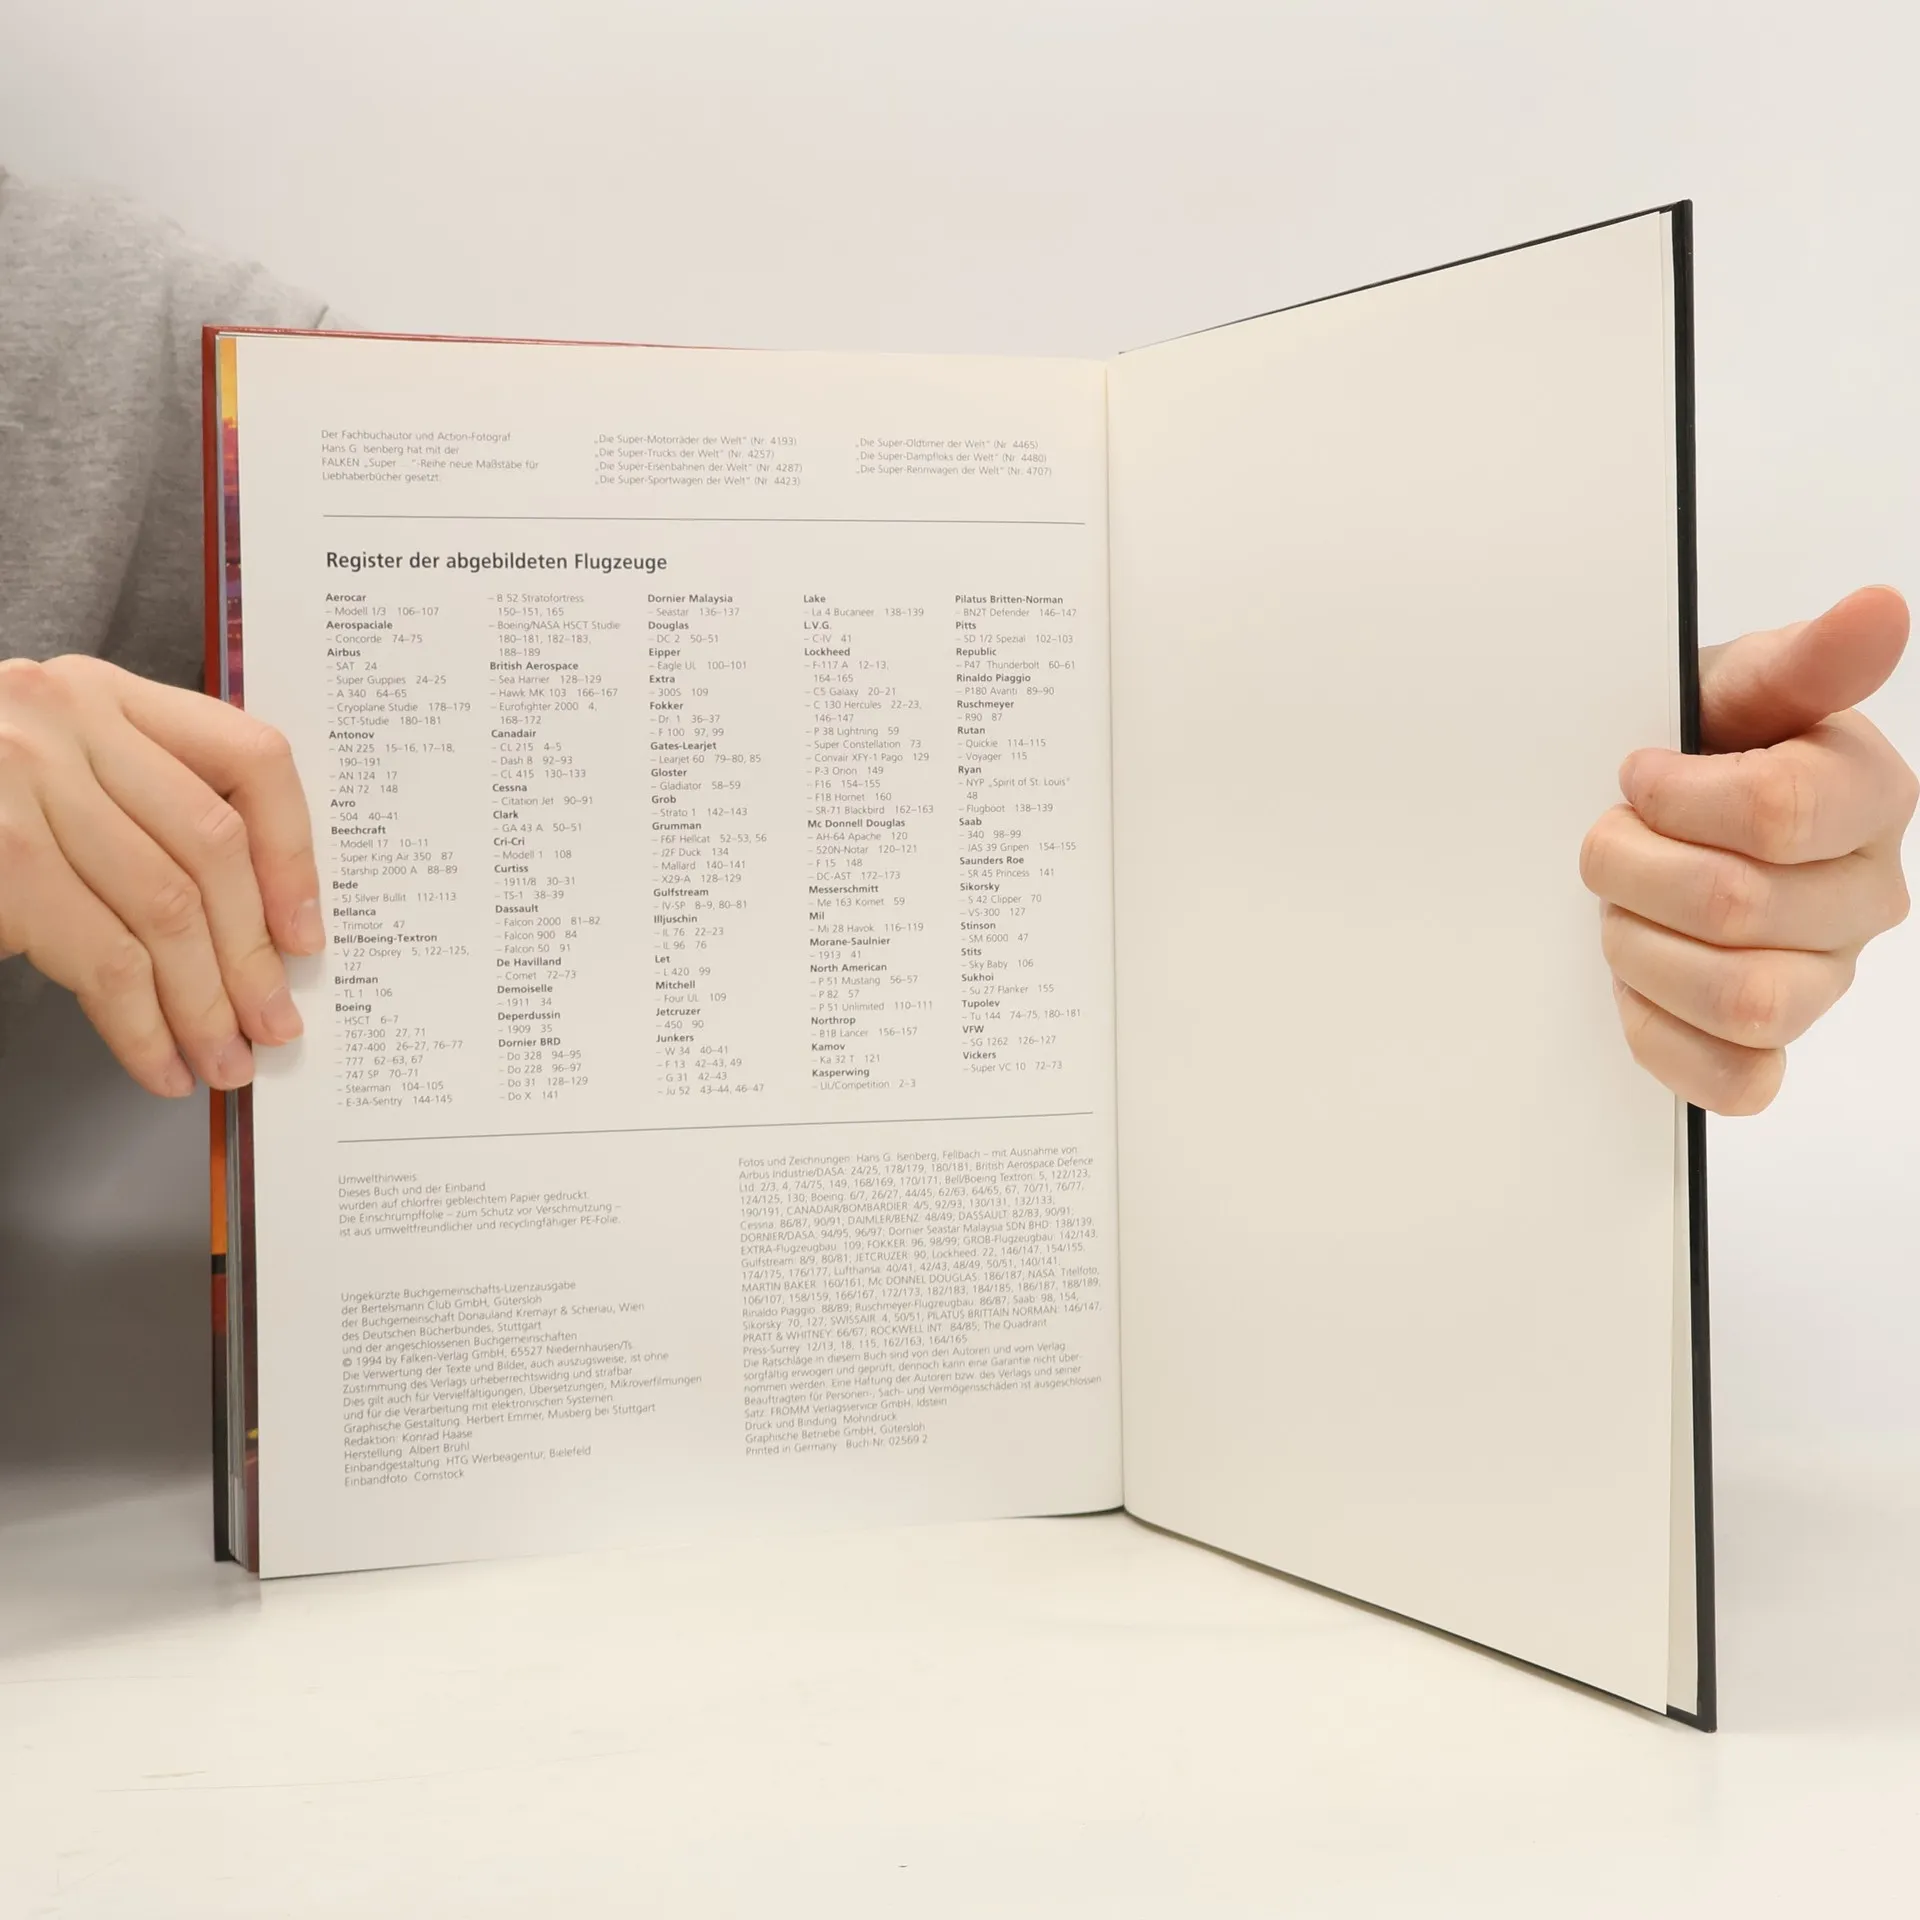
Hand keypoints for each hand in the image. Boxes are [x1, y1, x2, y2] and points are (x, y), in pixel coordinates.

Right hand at [0, 655, 322, 1095]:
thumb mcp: (51, 774)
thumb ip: (140, 810)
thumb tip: (256, 930)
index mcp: (101, 690)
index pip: (250, 757)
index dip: (294, 854)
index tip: (306, 933)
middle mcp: (65, 717)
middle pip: (213, 847)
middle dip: (252, 954)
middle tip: (274, 1024)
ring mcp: (21, 779)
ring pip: (166, 909)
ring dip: (204, 1005)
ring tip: (223, 1060)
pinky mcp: (0, 856)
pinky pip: (105, 959)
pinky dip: (143, 1026)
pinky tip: (159, 1063)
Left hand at [1580, 586, 1914, 1113]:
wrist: (1652, 821)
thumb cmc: (1698, 747)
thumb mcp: (1735, 685)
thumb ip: (1803, 660)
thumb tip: (1876, 611)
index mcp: (1869, 799)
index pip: (1778, 813)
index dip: (1675, 797)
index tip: (1637, 776)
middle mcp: (1862, 897)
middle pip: (1737, 906)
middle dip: (1637, 869)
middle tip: (1607, 842)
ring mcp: (1822, 980)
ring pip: (1740, 999)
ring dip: (1641, 947)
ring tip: (1617, 909)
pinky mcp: (1768, 1048)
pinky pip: (1732, 1081)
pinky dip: (1662, 1035)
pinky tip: (1635, 982)